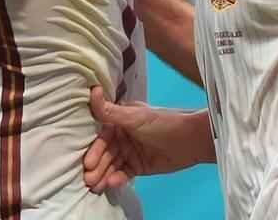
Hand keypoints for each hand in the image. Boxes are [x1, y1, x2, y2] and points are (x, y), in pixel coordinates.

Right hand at [83, 86, 210, 191]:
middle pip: (105, 153)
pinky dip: (117, 178)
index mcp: (120, 121)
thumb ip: (111, 111)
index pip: (102, 137)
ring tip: (95, 186)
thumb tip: (93, 91)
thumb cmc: (164, 122)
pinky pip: (123, 173)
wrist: (191, 140)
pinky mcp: (138, 166)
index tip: (87, 162)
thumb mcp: (135, 116)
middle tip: (88, 178)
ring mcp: (130, 152)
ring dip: (103, 175)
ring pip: (112, 165)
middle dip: (97, 166)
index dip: (94, 150)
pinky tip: (111, 183)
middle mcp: (123, 136)